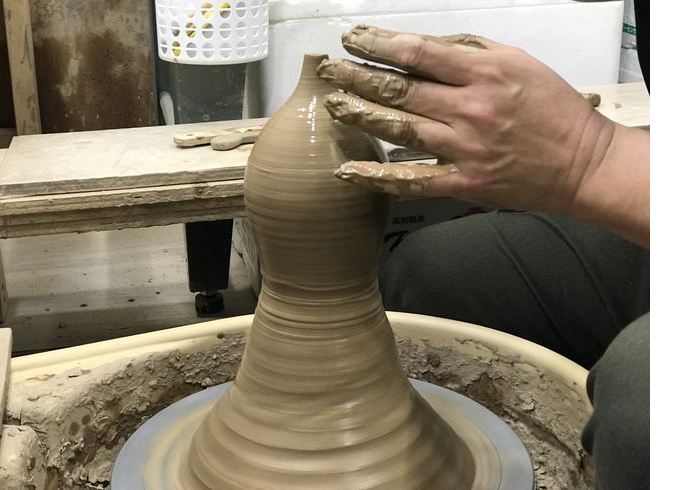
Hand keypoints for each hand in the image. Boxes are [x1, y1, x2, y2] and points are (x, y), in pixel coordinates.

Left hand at [319, 25, 618, 214]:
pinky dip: (377, 177)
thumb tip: (426, 46)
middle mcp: (469, 109)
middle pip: (399, 91)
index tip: (353, 39)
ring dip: (360, 116)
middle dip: (357, 77)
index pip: (417, 53)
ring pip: (400, 130)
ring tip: (332, 105)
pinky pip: (412, 180)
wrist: (582, 164)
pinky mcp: (463, 183)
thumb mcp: (520, 61)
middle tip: (328, 70)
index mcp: (484, 73)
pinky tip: (348, 171)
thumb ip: (471, 50)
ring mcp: (464, 149)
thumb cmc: (554, 109)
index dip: (378, 45)